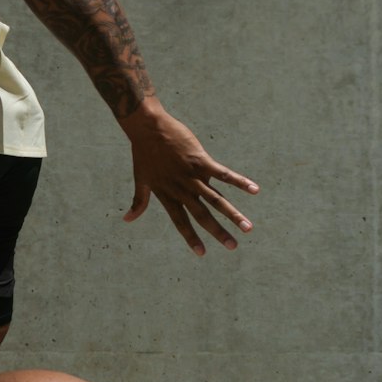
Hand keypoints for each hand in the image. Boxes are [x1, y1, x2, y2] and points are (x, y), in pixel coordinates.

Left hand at [120, 101, 258, 255]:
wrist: (147, 128)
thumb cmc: (143, 153)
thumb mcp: (140, 179)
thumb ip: (139, 201)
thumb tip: (127, 220)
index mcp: (168, 195)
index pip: (181, 222)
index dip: (191, 237)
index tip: (202, 253)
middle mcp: (182, 189)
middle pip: (203, 215)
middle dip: (218, 232)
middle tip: (233, 246)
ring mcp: (192, 176)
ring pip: (216, 199)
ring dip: (233, 214)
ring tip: (248, 227)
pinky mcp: (201, 161)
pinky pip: (223, 174)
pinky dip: (239, 181)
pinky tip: (254, 189)